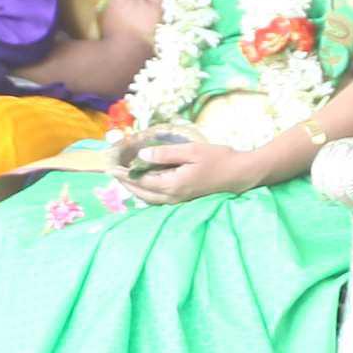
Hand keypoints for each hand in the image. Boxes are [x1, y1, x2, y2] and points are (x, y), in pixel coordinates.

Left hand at [126, 135, 279, 204]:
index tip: (111, 168)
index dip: (125, 175)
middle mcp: (174, 197)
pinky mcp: (185, 200)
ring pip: (150, 199)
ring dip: (136, 190)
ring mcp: (180, 201)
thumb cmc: (219, 159)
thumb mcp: (192, 151)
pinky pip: (160, 200)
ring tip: (126, 179)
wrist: (241, 174)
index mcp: (173, 184)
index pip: (141, 181)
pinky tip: (146, 185)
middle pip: (142, 194)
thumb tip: (142, 156)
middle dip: (127, 184)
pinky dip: (148, 193)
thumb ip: (166, 154)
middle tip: (115, 173)